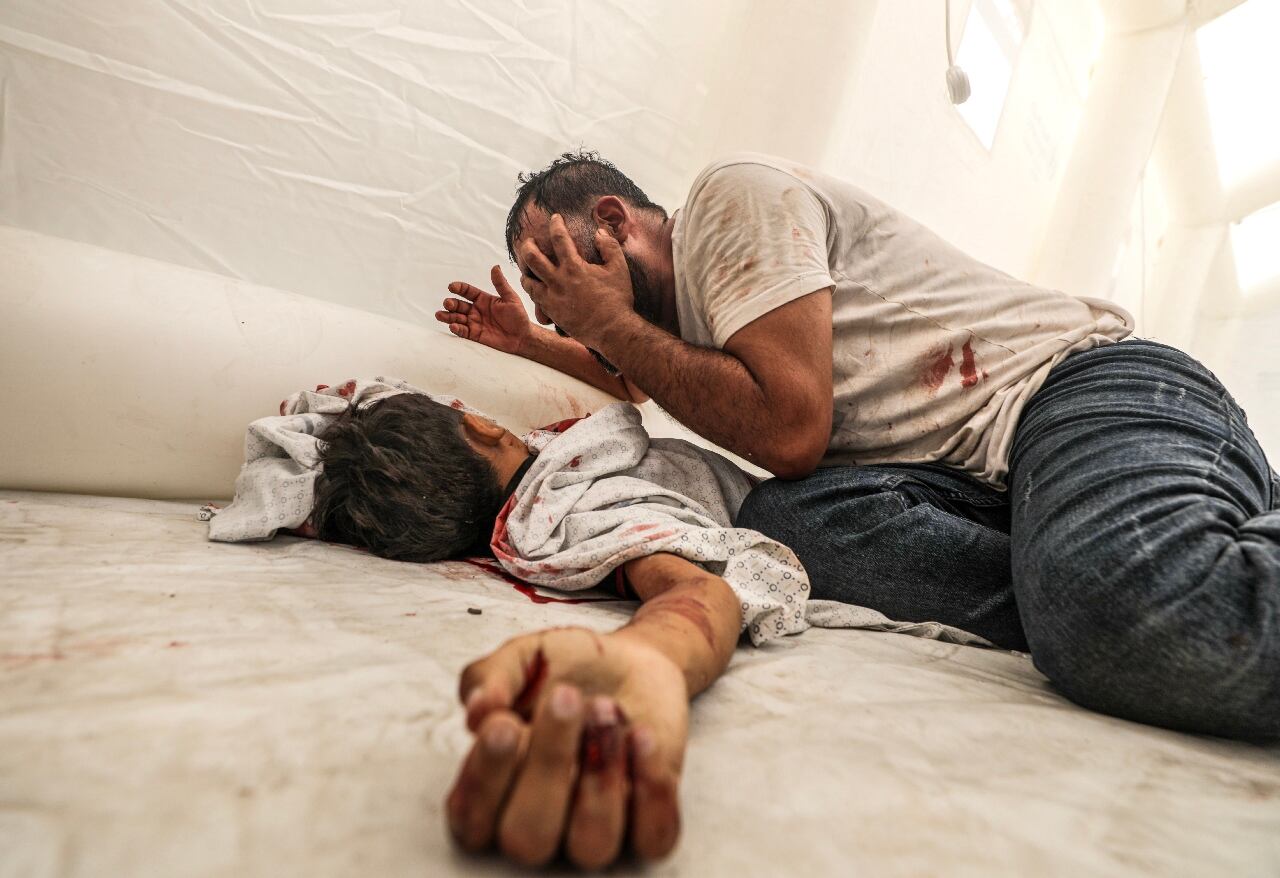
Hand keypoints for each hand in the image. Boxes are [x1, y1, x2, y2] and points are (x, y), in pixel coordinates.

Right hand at [436, 265, 532, 355]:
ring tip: (440, 315)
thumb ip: (501, 284)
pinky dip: (456, 329)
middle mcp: (476, 310)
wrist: (522, 338)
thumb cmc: (518, 317)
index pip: (467, 291)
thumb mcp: (511, 298)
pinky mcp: (475, 335)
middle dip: (451, 303)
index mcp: (483, 299)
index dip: (459, 288)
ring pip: (457, 318)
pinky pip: (463, 331)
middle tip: (447, 303)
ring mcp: (474, 322)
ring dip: (447, 316)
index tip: (451, 286)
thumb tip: (495, 267)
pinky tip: (453, 326)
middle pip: (458, 305)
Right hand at [446, 626, 686, 868]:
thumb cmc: (567, 668)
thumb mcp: (521, 658)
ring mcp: (594, 831)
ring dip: (600, 775)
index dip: (486, 778)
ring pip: (591, 845)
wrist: (631, 661)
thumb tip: (478, 709)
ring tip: (605, 709)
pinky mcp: (646, 825)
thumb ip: (490, 678)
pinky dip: (652, 788)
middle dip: (547, 766)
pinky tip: (642, 735)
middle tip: (566, 697)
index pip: (472, 820)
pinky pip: (653, 837)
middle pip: (528, 839)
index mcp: (495, 793)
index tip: (505, 723)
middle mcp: (539, 824)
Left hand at [518, 214, 636, 351]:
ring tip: (527, 267)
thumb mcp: (619, 268)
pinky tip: (536, 288)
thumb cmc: (617, 299)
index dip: (555, 224)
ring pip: (528, 281)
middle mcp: (559, 281)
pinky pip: (535, 300)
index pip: (559, 238)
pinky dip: (533, 291)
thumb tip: (599, 232)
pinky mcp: (553, 313)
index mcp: (574, 267)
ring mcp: (553, 298)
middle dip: (527, 245)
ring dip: (526, 271)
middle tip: (529, 241)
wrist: (613, 331)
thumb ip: (609, 246)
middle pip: (532, 258)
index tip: (554, 218)